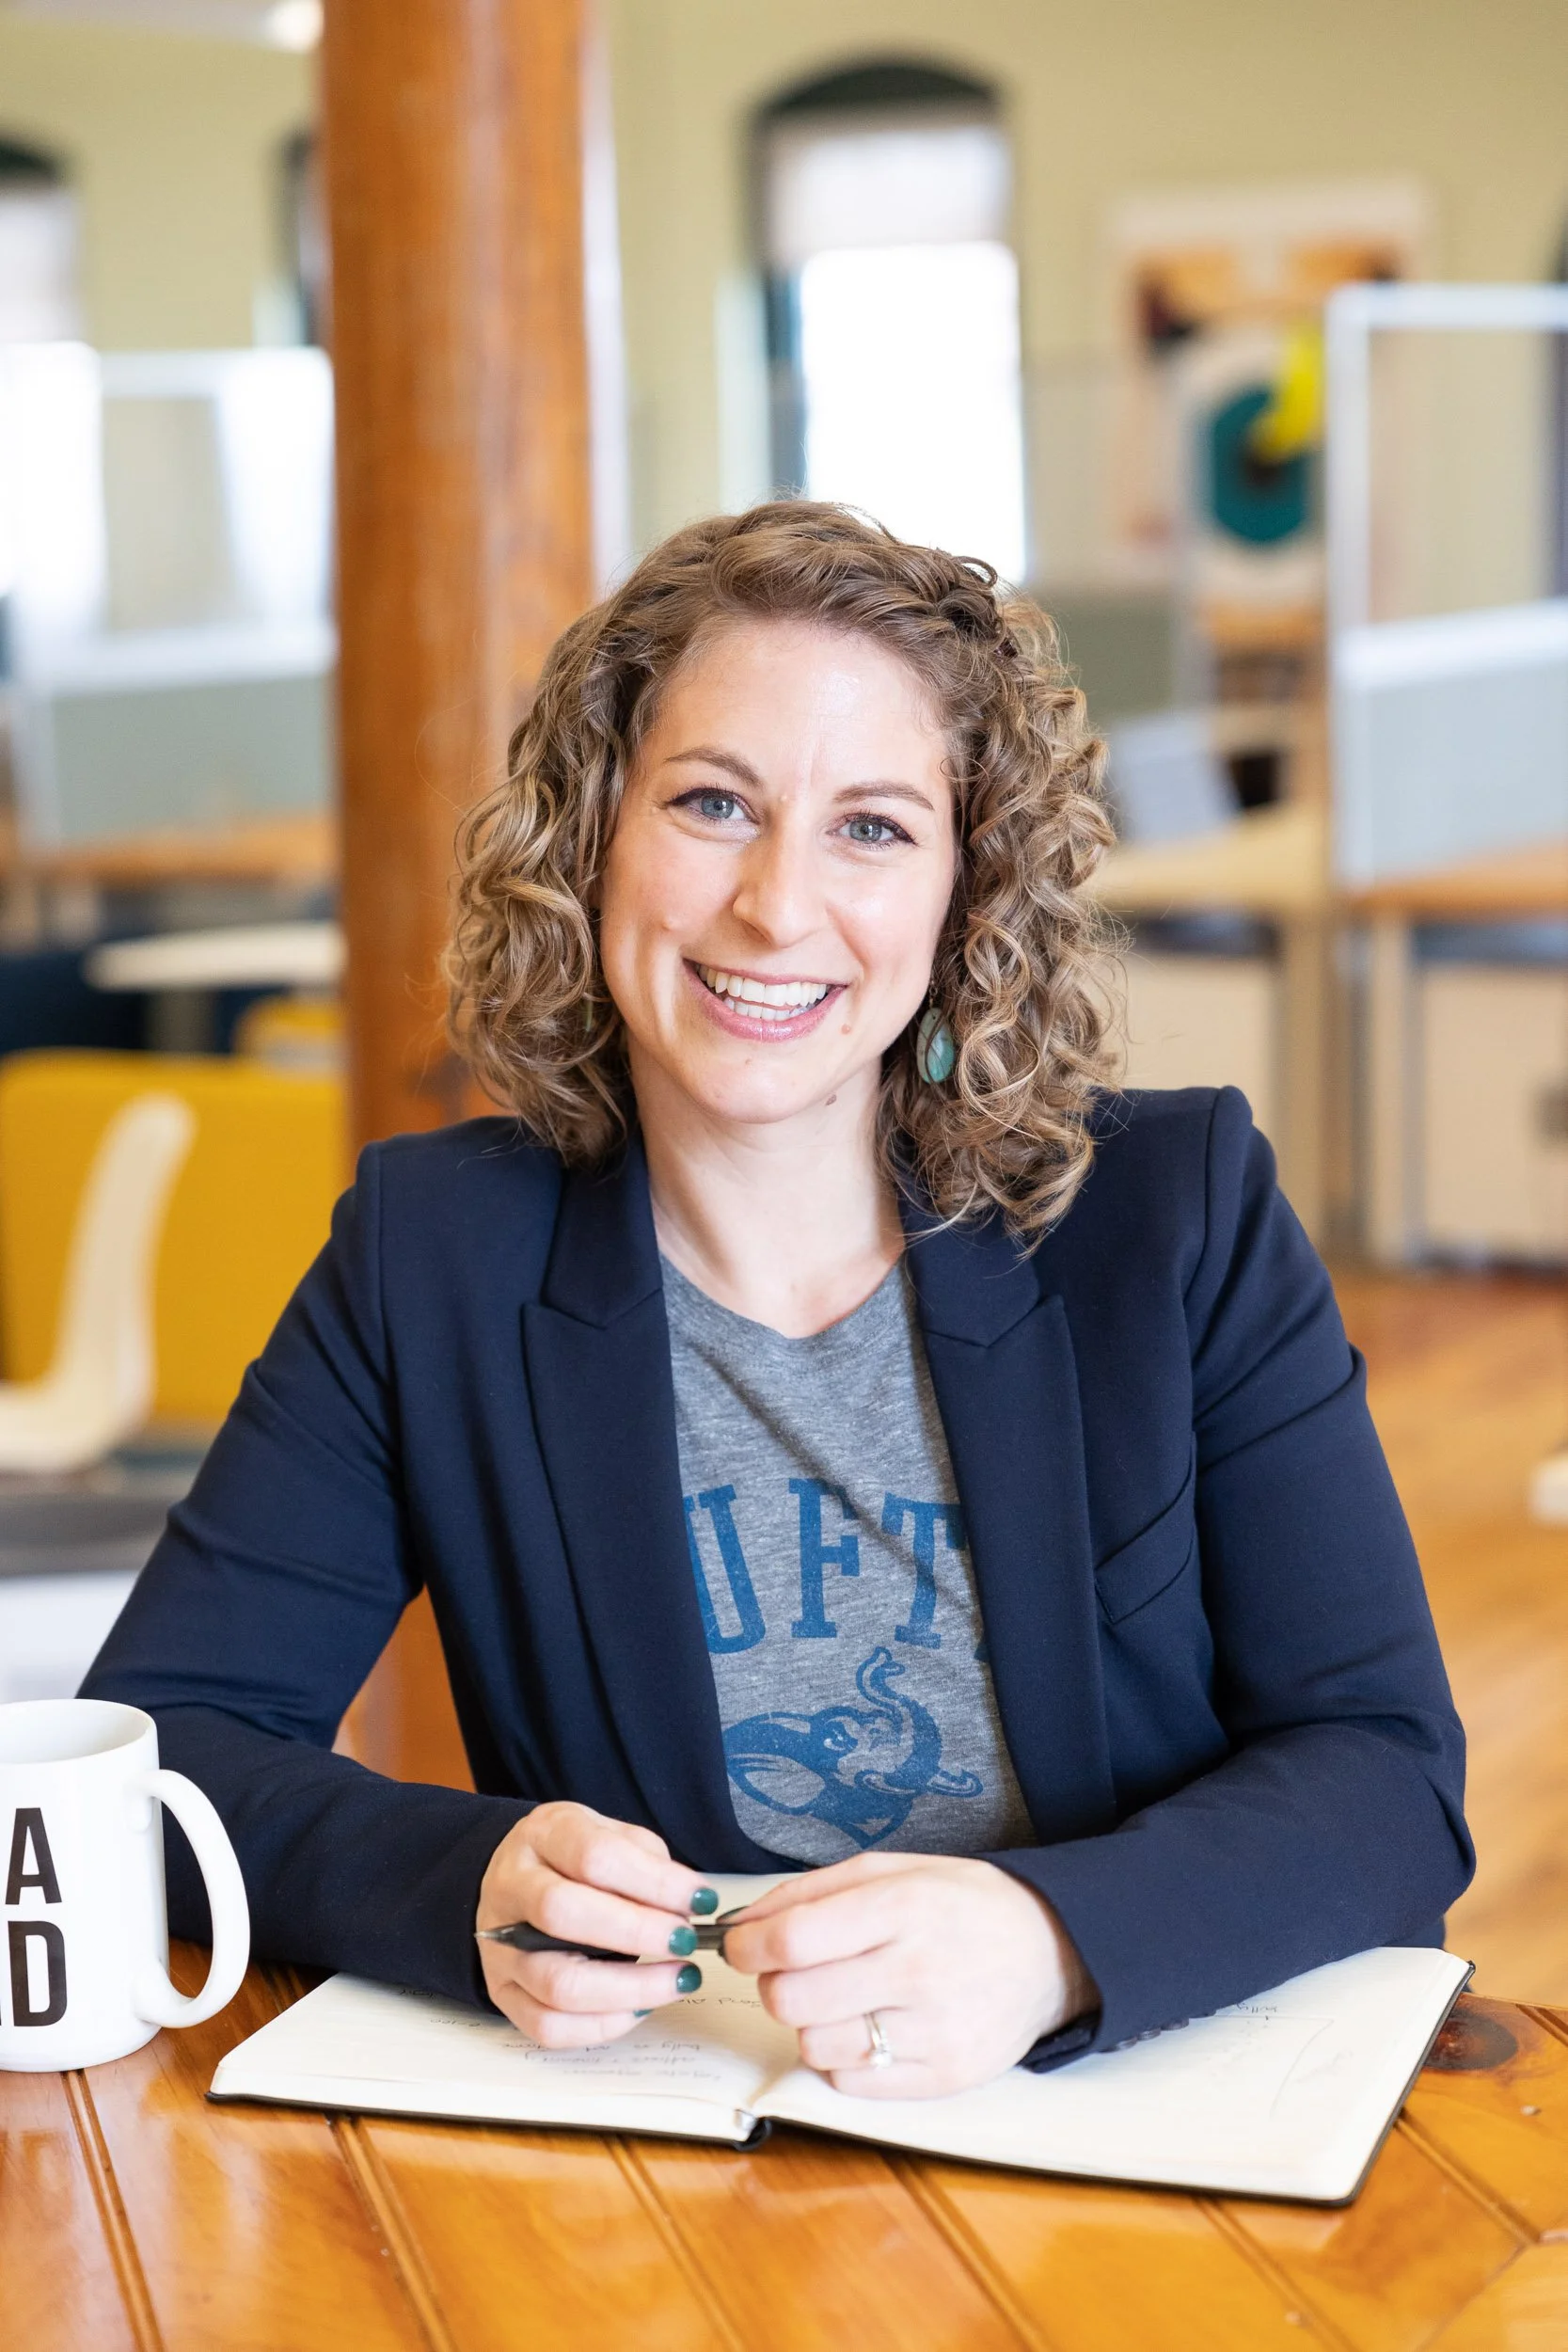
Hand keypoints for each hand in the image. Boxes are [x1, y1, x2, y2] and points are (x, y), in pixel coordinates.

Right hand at [477, 1802, 712, 2047]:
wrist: (517, 1880)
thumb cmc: (574, 1859)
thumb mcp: (610, 1834)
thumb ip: (646, 1861)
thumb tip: (687, 1903)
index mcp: (541, 1835)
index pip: (594, 1856)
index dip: (654, 1881)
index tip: (699, 1900)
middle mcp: (510, 1889)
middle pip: (563, 1914)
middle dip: (637, 1933)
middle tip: (685, 1941)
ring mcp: (499, 1948)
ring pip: (557, 1983)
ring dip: (630, 1988)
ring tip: (678, 1979)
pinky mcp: (503, 1995)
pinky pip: (548, 2026)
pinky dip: (603, 2025)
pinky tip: (641, 2006)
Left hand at [721, 1853, 1096, 2098]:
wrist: (1049, 1951)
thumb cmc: (960, 1904)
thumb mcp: (892, 1870)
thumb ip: (812, 1891)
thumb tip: (743, 1922)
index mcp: (903, 1907)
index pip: (793, 1939)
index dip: (748, 1945)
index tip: (741, 1945)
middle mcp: (918, 1971)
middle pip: (793, 1999)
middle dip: (773, 1984)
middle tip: (791, 1972)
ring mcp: (932, 2032)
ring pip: (815, 2046)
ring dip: (809, 2023)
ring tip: (840, 1998)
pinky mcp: (942, 2078)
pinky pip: (850, 2082)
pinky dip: (842, 2057)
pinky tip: (868, 2027)